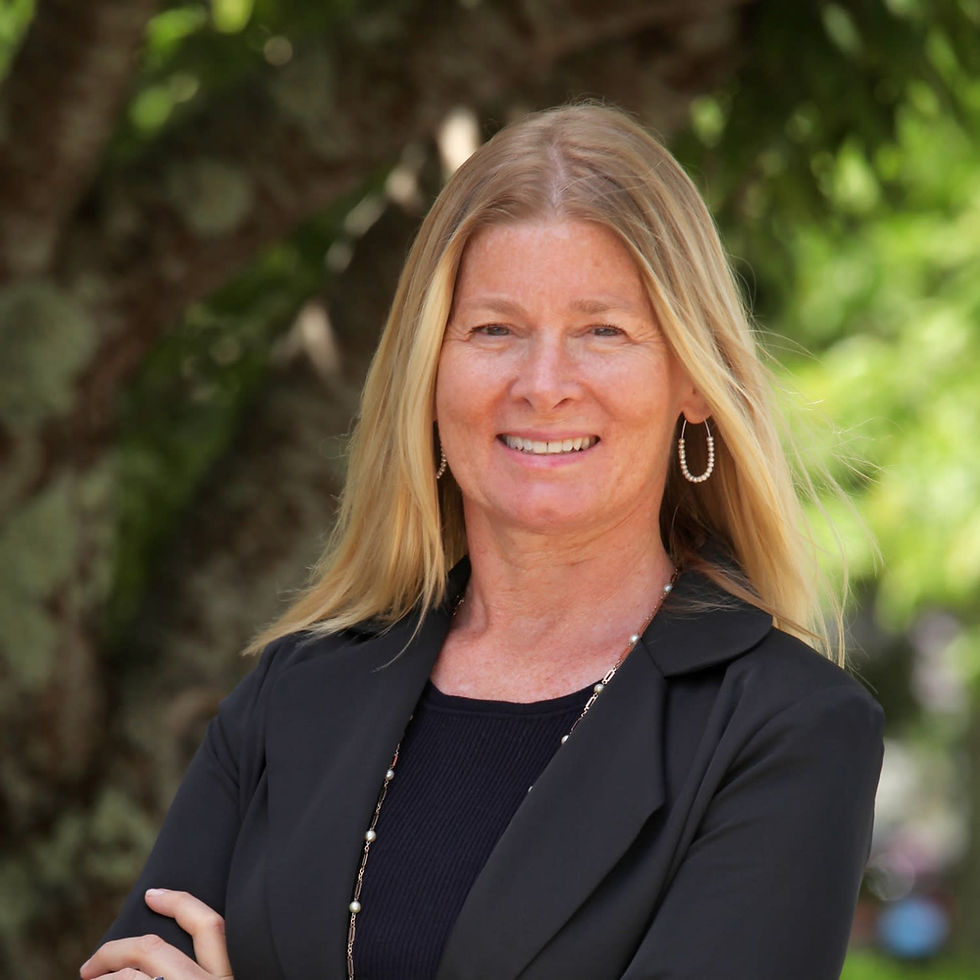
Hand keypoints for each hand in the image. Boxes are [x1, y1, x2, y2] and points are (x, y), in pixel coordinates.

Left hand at [80, 888, 232, 979]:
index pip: (209, 925)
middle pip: (152, 949)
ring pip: (128, 977)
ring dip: (103, 979)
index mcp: (229, 976)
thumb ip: (207, 968)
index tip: (152, 894)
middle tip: (90, 965)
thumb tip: (161, 959)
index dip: (179, 903)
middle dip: (115, 951)